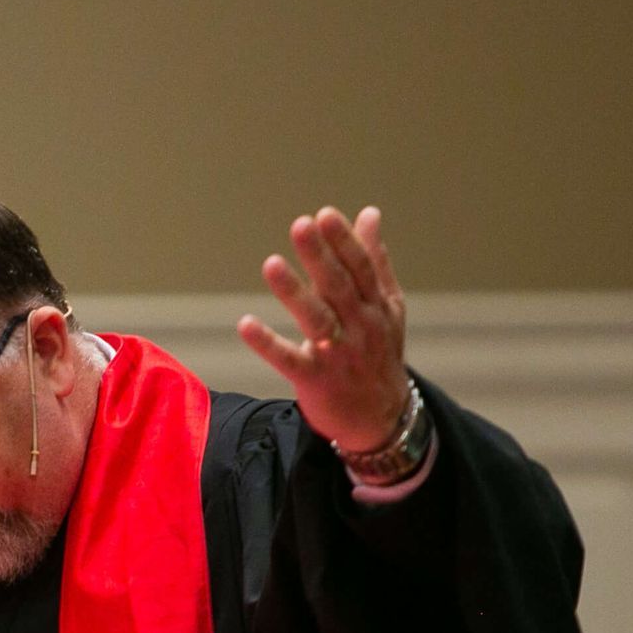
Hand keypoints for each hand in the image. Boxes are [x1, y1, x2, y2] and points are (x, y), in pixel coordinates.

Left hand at [235, 206, 411, 454]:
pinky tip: (245, 324)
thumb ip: (375, 260)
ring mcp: (338, 355)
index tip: (324, 216)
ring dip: (294, 292)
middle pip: (339, 286)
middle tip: (300, 225)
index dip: (343, 241)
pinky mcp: (316, 381)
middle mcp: (360, 327)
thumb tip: (369, 213)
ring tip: (271, 264)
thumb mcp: (386, 307)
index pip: (360, 268)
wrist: (383, 420)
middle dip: (320, 256)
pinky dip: (268, 343)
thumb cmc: (379, 353)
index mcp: (375, 305)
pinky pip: (289, 360)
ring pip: (316, 319)